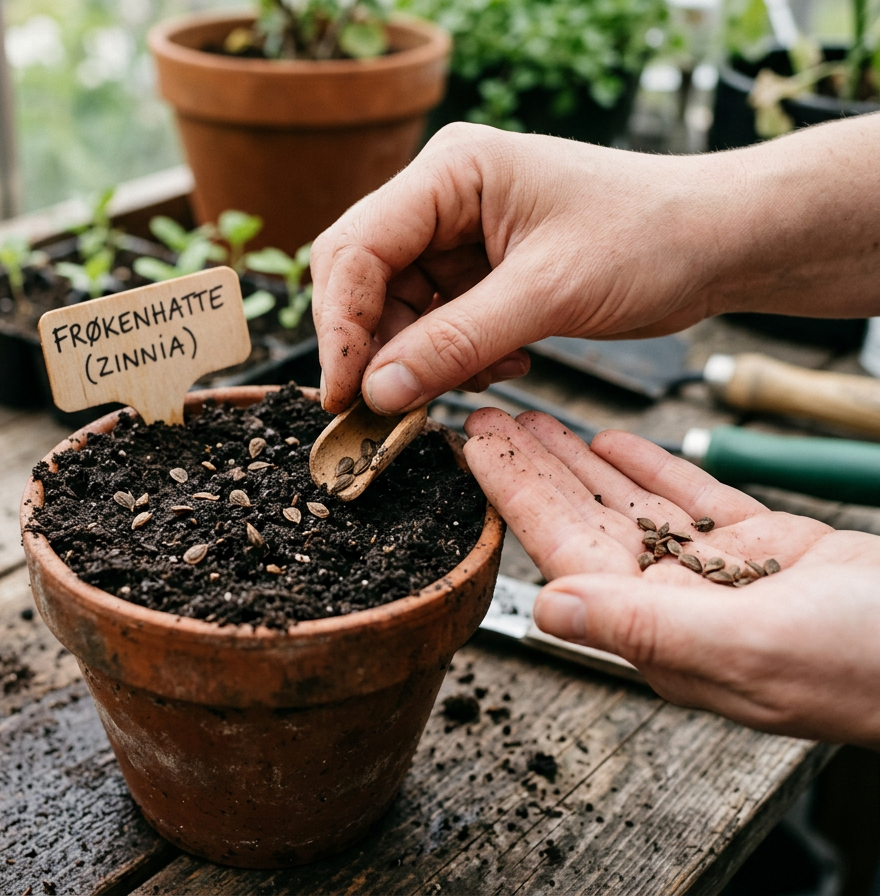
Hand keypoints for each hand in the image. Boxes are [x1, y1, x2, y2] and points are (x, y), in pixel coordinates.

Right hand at [311, 117, 879, 415]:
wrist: (716, 242)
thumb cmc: (648, 238)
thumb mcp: (548, 294)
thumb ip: (455, 342)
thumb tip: (376, 392)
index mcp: (451, 171)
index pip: (358, 248)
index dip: (340, 325)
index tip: (344, 395)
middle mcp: (442, 195)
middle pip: (363, 278)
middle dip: (373, 346)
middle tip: (386, 409)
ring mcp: (457, 232)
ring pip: (395, 308)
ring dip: (421, 358)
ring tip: (477, 379)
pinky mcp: (477, 269)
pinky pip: (434, 322)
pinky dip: (453, 356)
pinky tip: (501, 366)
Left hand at [463, 407, 879, 749]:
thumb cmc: (870, 667)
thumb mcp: (750, 648)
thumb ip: (642, 629)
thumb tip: (547, 609)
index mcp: (661, 628)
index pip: (563, 549)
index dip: (514, 493)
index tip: (473, 444)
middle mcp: (679, 603)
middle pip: (584, 519)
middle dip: (533, 467)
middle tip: (486, 415)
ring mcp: (723, 574)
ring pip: (630, 504)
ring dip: (580, 461)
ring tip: (535, 419)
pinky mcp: (769, 549)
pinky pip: (691, 500)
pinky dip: (652, 468)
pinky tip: (616, 443)